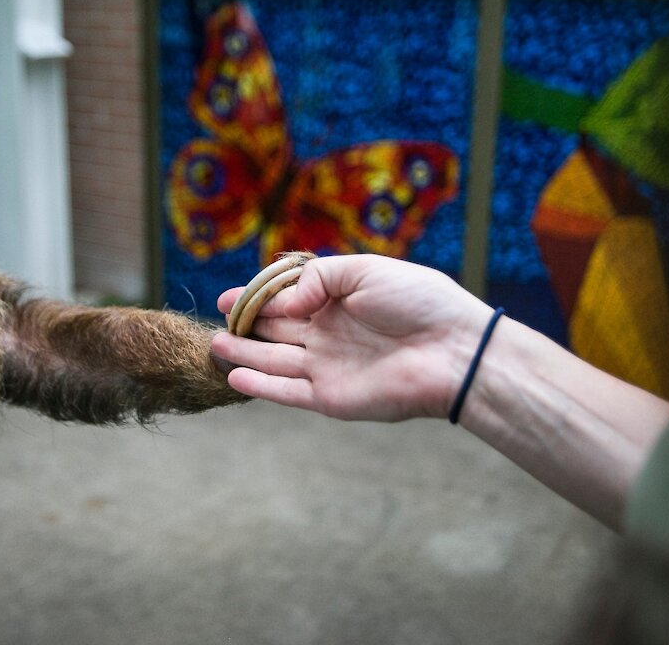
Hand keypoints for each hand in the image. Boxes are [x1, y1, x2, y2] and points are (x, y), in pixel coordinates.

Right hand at [211, 254, 494, 421]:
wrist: (453, 350)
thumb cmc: (419, 302)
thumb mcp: (365, 270)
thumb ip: (317, 280)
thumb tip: (282, 304)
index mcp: (339, 302)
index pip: (288, 300)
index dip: (257, 298)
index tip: (227, 297)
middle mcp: (330, 335)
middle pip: (277, 330)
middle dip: (246, 325)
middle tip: (216, 319)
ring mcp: (328, 367)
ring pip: (275, 361)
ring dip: (244, 353)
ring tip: (214, 344)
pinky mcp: (331, 398)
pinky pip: (288, 392)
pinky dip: (261, 385)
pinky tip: (234, 374)